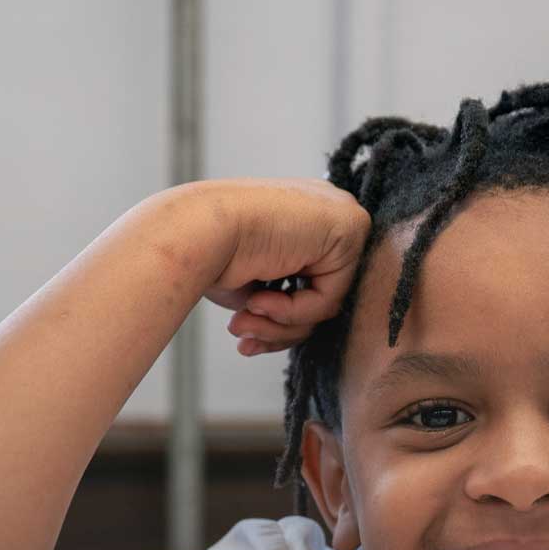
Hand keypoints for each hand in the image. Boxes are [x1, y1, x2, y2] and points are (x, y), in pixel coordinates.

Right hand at [179, 178, 368, 354]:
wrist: (197, 230)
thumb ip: (280, 298)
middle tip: (242, 333)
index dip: (276, 318)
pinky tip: (258, 300)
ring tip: (244, 323)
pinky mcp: (351, 228)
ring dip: (279, 325)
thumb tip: (294, 329)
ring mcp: (339, 218)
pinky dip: (292, 312)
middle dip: (276, 327)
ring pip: (324, 305)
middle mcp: (323, 216)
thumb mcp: (251, 282)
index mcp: (301, 219)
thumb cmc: (211, 251)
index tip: (246, 334)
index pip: (308, 284)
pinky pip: (329, 299)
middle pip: (319, 298)